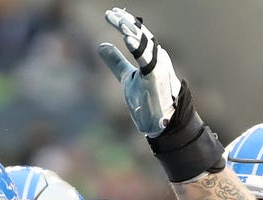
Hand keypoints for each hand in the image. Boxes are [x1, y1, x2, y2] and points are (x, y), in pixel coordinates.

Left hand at [97, 8, 182, 136]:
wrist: (161, 124)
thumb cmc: (148, 100)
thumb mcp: (127, 77)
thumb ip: (115, 61)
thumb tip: (101, 45)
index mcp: (151, 56)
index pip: (138, 34)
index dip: (125, 22)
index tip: (111, 13)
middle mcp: (157, 57)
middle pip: (140, 34)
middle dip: (125, 22)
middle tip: (110, 13)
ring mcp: (158, 66)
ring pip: (144, 43)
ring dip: (131, 30)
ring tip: (117, 19)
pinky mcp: (155, 78)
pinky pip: (146, 60)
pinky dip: (137, 48)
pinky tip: (127, 39)